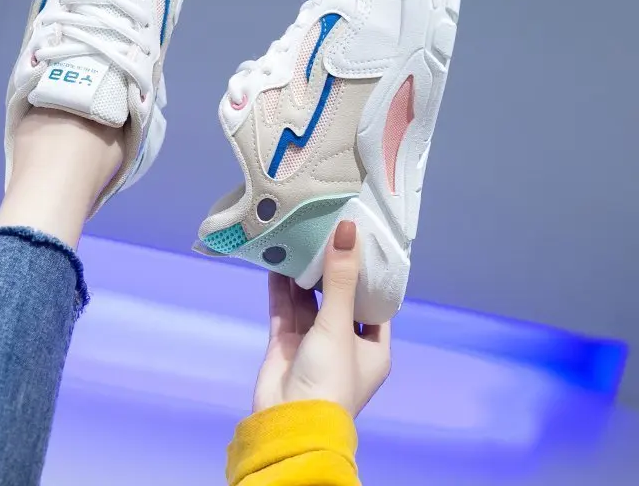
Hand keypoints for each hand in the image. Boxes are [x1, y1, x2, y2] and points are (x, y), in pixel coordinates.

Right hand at [253, 220, 390, 417]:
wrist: (289, 424)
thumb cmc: (330, 376)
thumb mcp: (339, 324)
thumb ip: (340, 278)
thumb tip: (348, 229)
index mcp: (373, 347)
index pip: (375, 302)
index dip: (368, 273)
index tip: (360, 241)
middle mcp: (345, 344)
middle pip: (340, 298)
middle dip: (332, 270)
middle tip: (326, 233)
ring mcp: (313, 344)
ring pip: (310, 302)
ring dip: (304, 276)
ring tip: (300, 241)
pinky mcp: (286, 345)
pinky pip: (286, 309)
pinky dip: (282, 288)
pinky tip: (277, 261)